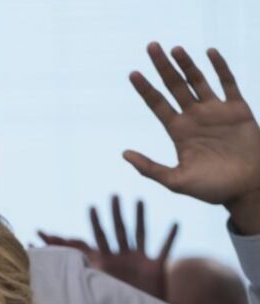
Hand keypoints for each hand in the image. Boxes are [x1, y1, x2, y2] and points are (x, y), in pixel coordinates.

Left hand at [38, 196, 177, 299]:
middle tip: (113, 195)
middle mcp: (122, 258)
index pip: (99, 238)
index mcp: (106, 262)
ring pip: (140, 234)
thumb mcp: (95, 288)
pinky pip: (164, 250)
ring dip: (140, 218)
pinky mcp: (156, 268)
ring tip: (139, 200)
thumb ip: (81, 277)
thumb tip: (57, 269)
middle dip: (115, 213)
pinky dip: (170, 237)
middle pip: (119, 231)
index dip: (94, 224)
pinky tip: (175, 223)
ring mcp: (140, 261)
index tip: (91, 207)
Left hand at [126, 44, 259, 230]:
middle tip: (150, 46)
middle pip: (174, 86)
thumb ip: (150, 168)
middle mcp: (194, 117)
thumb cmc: (212, 188)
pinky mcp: (237, 109)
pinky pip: (228, 83)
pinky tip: (209, 53)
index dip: (145, 89)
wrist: (247, 187)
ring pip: (198, 81)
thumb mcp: (176, 181)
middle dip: (162, 67)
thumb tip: (124, 154)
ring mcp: (215, 111)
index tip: (133, 73)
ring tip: (174, 48)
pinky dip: (219, 68)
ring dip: (187, 64)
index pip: (157, 104)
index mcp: (178, 131)